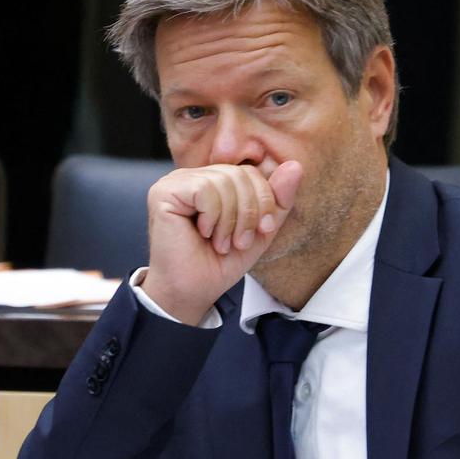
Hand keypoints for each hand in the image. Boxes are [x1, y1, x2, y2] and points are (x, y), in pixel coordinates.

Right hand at [142, 161, 302, 324]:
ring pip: (224, 180)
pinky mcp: (164, 192)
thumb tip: (295, 166)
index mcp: (213, 181)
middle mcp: (193, 176)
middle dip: (249, 212)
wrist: (192, 292)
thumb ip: (278, 200)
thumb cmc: (220, 263)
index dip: (264, 200)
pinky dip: (213, 216)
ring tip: (221, 242)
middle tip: (239, 242)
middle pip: (240, 174)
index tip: (262, 231)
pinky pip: (205, 189)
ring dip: (230, 220)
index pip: (250, 172)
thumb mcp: (260, 231)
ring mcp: (176, 182)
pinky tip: (204, 233)